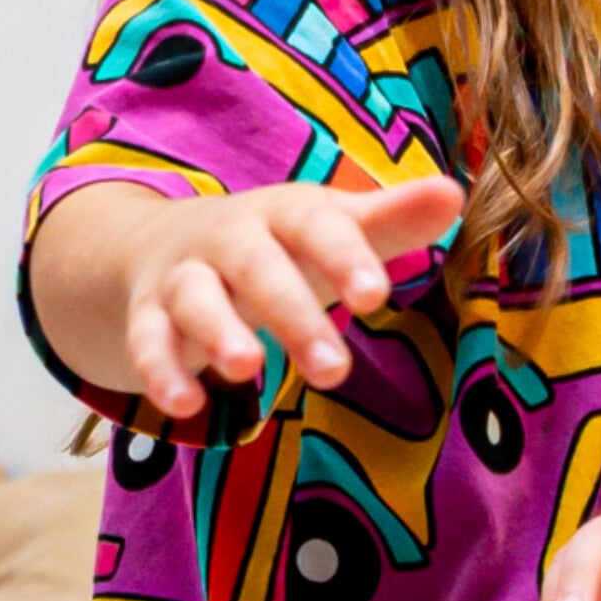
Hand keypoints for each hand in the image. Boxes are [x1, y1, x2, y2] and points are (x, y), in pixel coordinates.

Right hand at [102, 174, 461, 422]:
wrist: (167, 242)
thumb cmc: (281, 244)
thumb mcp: (334, 229)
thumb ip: (392, 221)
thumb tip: (453, 194)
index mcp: (287, 214)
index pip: (318, 228)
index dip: (344, 258)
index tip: (376, 297)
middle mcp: (232, 239)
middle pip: (259, 270)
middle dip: (293, 316)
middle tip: (335, 372)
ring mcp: (186, 276)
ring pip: (195, 300)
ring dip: (217, 332)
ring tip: (246, 368)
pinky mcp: (148, 315)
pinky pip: (147, 340)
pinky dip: (161, 370)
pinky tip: (183, 406)